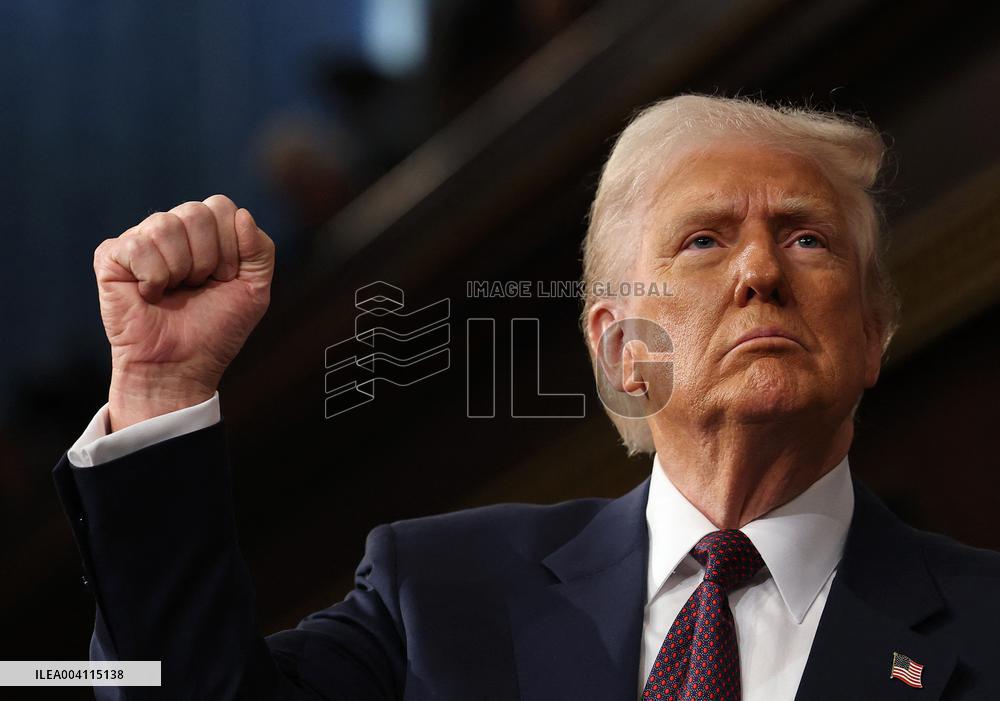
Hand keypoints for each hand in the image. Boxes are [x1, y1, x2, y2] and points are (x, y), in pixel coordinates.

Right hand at [93, 195, 274, 429]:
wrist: (182, 365)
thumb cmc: (215, 329)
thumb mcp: (254, 290)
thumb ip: (260, 251)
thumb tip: (242, 214)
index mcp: (205, 232)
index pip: (221, 206)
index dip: (230, 246)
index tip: (224, 278)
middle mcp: (171, 230)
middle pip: (196, 212)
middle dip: (207, 258)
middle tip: (198, 286)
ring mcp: (140, 240)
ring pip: (165, 224)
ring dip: (180, 269)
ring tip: (174, 291)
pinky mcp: (111, 256)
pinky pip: (137, 246)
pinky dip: (153, 278)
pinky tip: (150, 295)